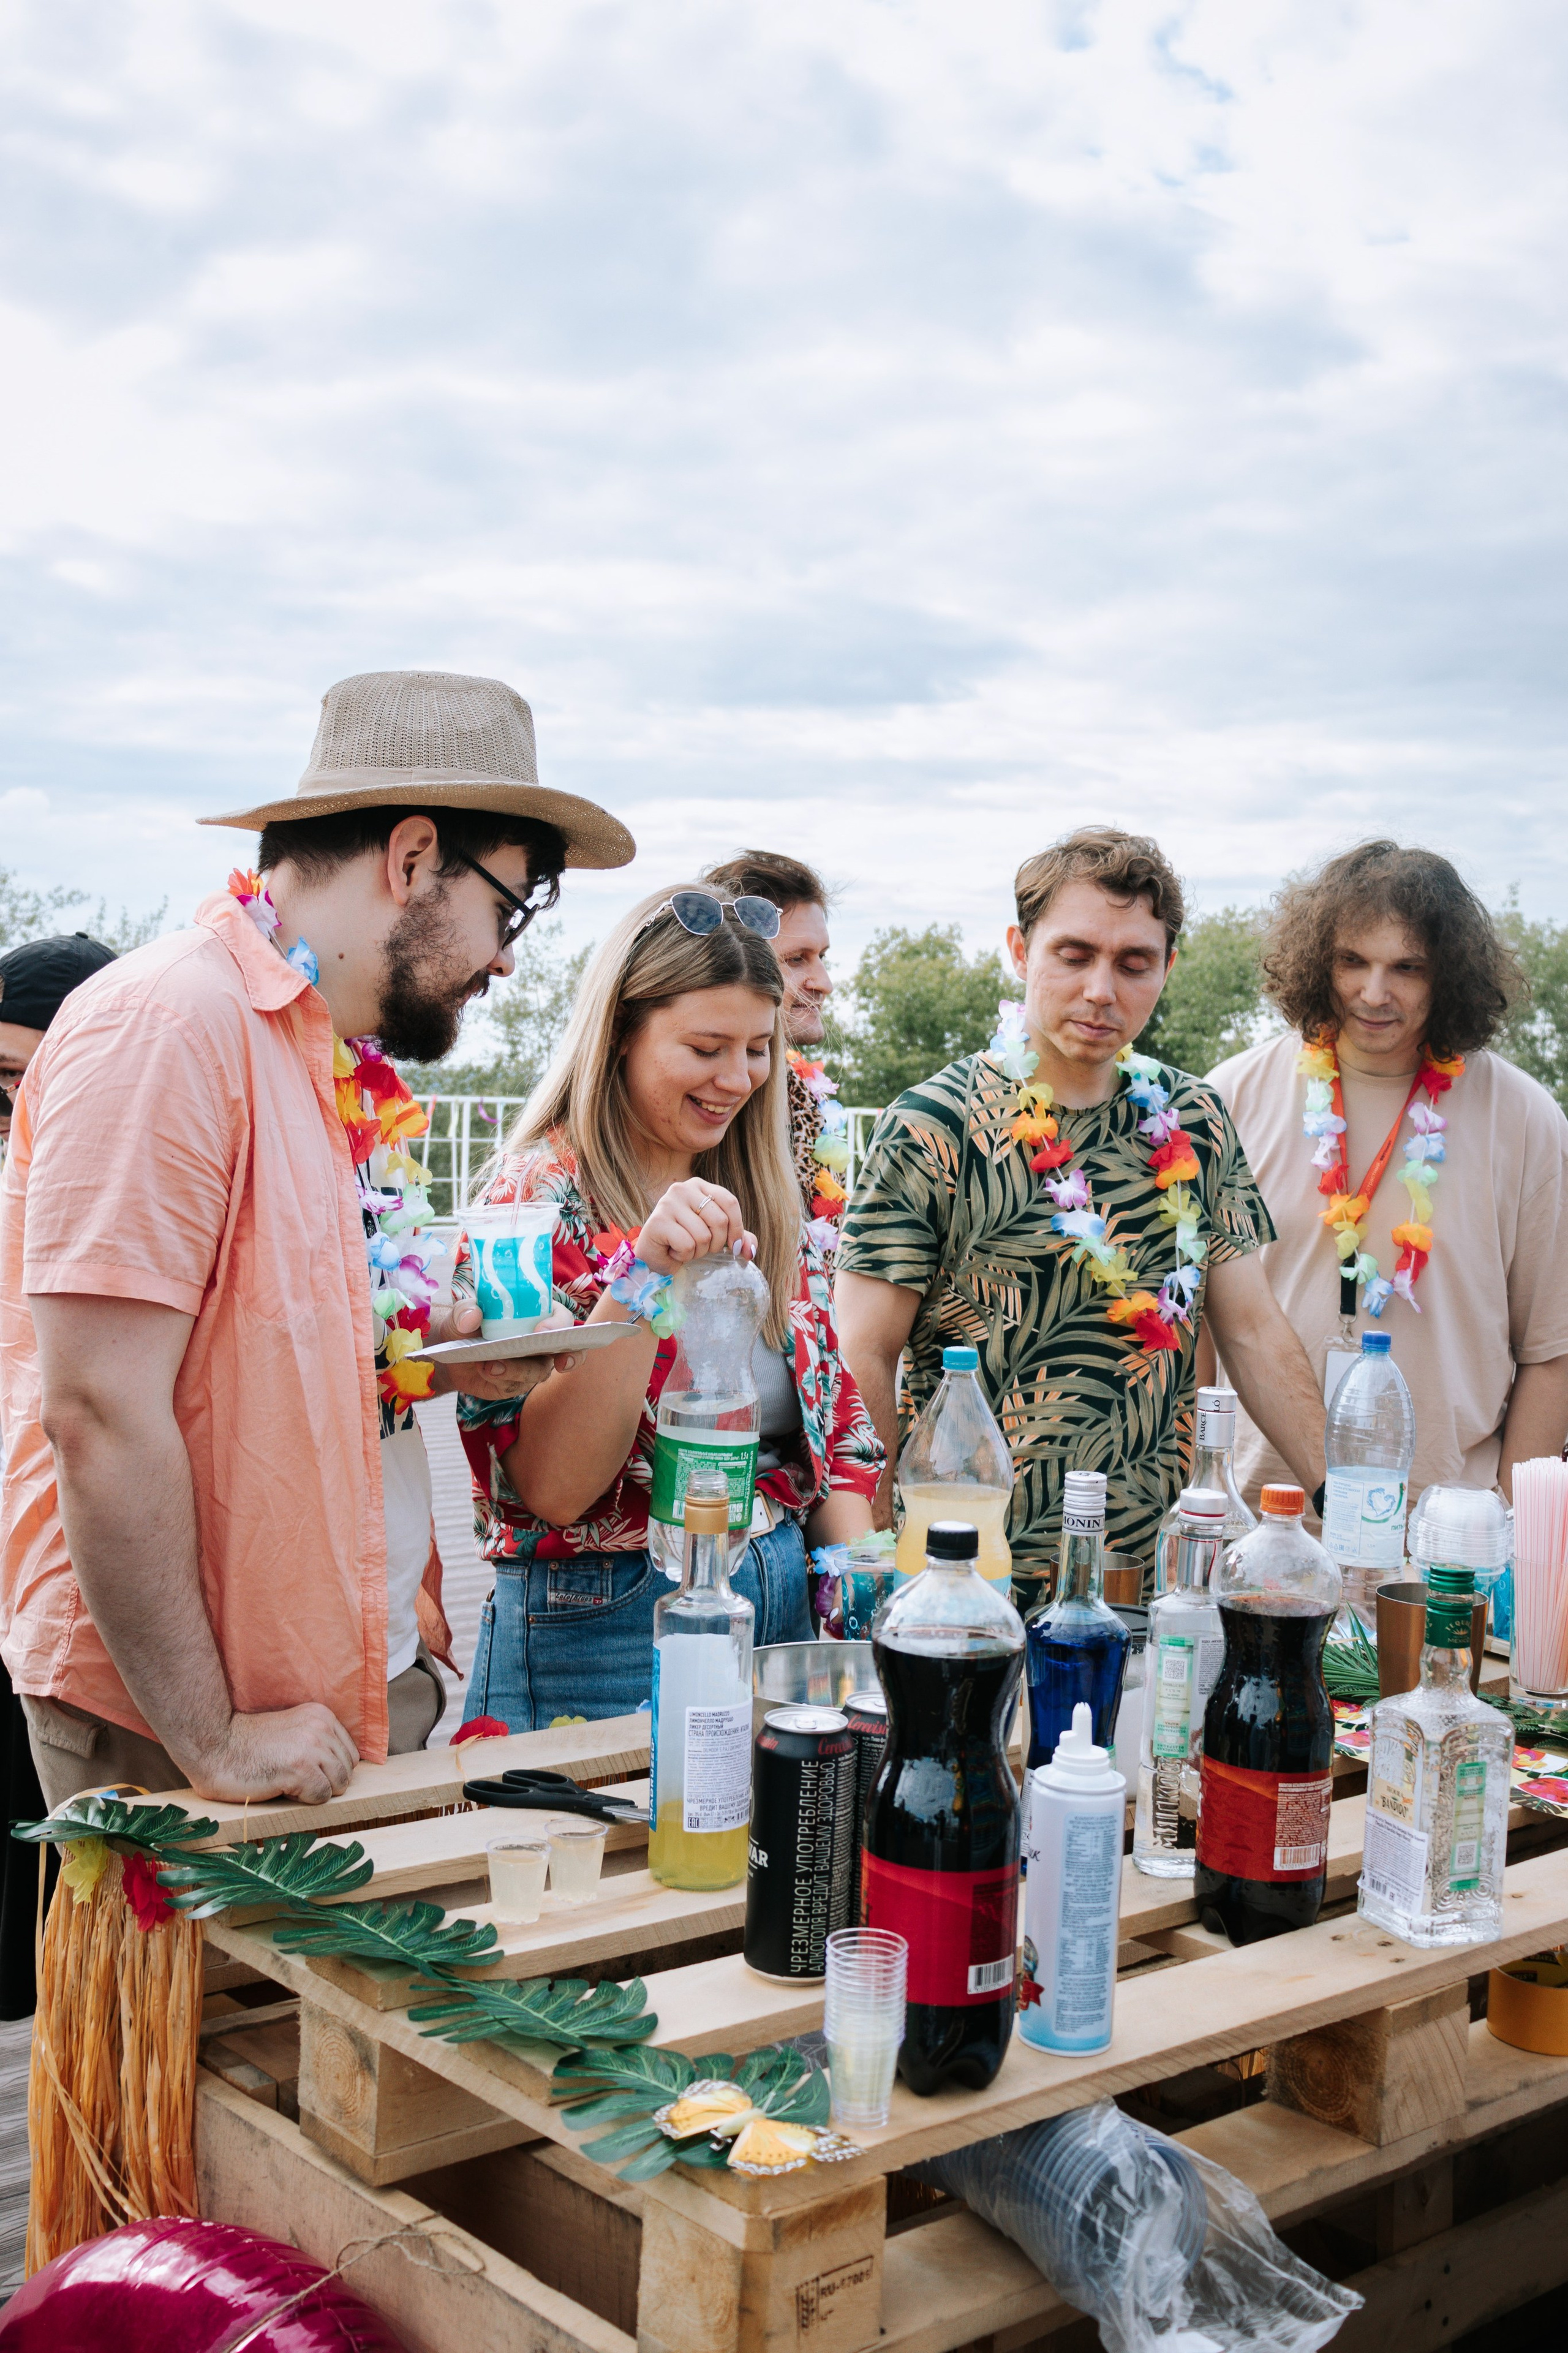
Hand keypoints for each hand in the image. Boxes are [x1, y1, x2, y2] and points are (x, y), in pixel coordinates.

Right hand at [180, 1703, 360, 1803]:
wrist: (215, 1747)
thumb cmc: (250, 1746)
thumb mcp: (294, 1731)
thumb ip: (319, 1742)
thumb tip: (345, 1772)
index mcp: (321, 1715)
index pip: (349, 1754)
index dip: (329, 1770)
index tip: (303, 1770)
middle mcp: (321, 1727)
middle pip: (346, 1770)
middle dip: (324, 1782)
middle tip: (292, 1777)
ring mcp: (312, 1747)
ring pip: (338, 1785)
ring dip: (315, 1791)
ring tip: (287, 1781)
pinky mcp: (301, 1769)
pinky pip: (322, 1797)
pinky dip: (305, 1800)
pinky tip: (282, 1787)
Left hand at [426, 1305, 582, 1399]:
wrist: (450, 1352)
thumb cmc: (463, 1324)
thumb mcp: (461, 1312)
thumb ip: (465, 1310)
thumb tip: (473, 1316)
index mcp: (537, 1314)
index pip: (561, 1318)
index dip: (559, 1325)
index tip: (541, 1331)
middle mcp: (540, 1341)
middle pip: (566, 1349)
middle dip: (569, 1356)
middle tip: (561, 1362)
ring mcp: (531, 1365)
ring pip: (539, 1372)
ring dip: (517, 1370)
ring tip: (490, 1365)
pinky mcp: (516, 1383)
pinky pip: (515, 1385)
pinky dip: (499, 1379)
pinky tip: (483, 1370)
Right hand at [638, 1180, 756, 1275]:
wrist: (653, 1257)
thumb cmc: (685, 1242)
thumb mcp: (716, 1236)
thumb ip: (737, 1237)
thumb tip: (750, 1251)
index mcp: (700, 1186)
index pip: (730, 1202)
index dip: (737, 1228)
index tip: (735, 1247)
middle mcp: (683, 1189)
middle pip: (719, 1220)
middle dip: (716, 1244)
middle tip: (701, 1248)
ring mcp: (668, 1203)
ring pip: (703, 1235)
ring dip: (698, 1252)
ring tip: (685, 1249)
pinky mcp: (657, 1221)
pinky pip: (687, 1245)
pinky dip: (683, 1255)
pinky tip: (673, 1251)